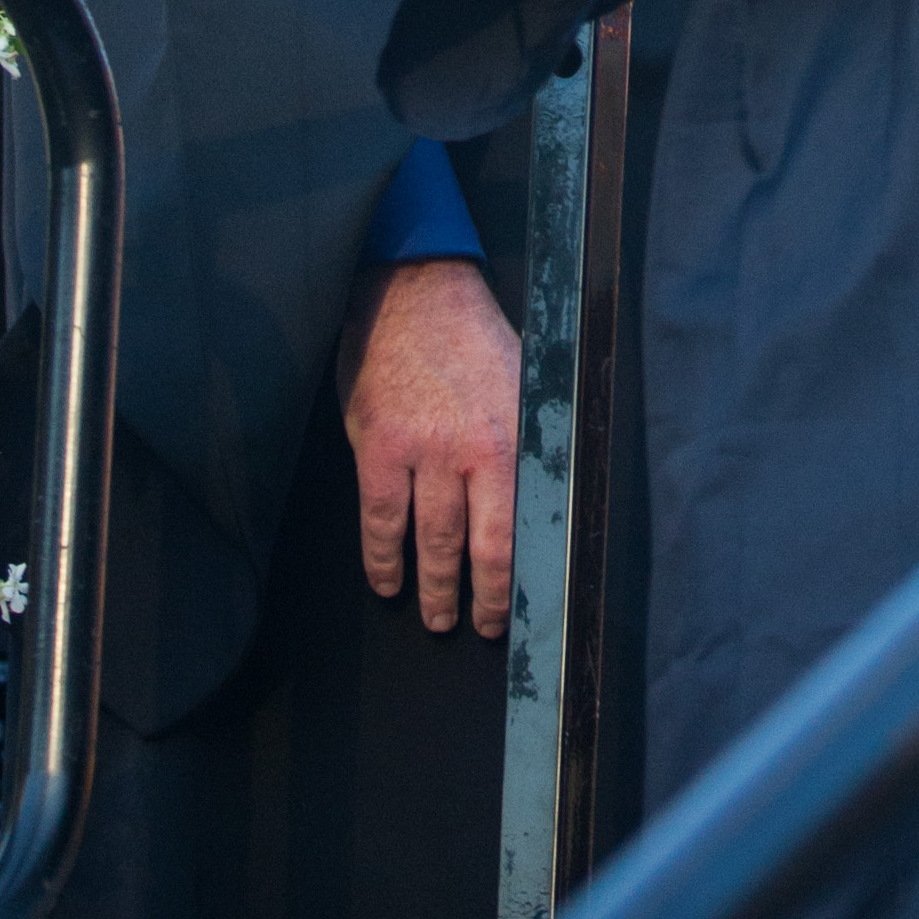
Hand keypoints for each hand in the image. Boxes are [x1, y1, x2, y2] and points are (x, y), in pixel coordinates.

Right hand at [336, 256, 519, 636]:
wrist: (413, 291)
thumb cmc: (470, 335)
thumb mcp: (518, 380)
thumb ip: (522, 436)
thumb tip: (539, 490)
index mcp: (513, 436)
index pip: (520, 526)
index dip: (517, 575)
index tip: (519, 603)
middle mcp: (472, 450)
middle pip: (477, 546)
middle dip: (479, 597)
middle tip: (481, 627)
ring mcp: (423, 452)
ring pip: (430, 541)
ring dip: (432, 587)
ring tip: (435, 615)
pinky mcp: (379, 448)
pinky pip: (380, 520)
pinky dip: (382, 559)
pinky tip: (386, 580)